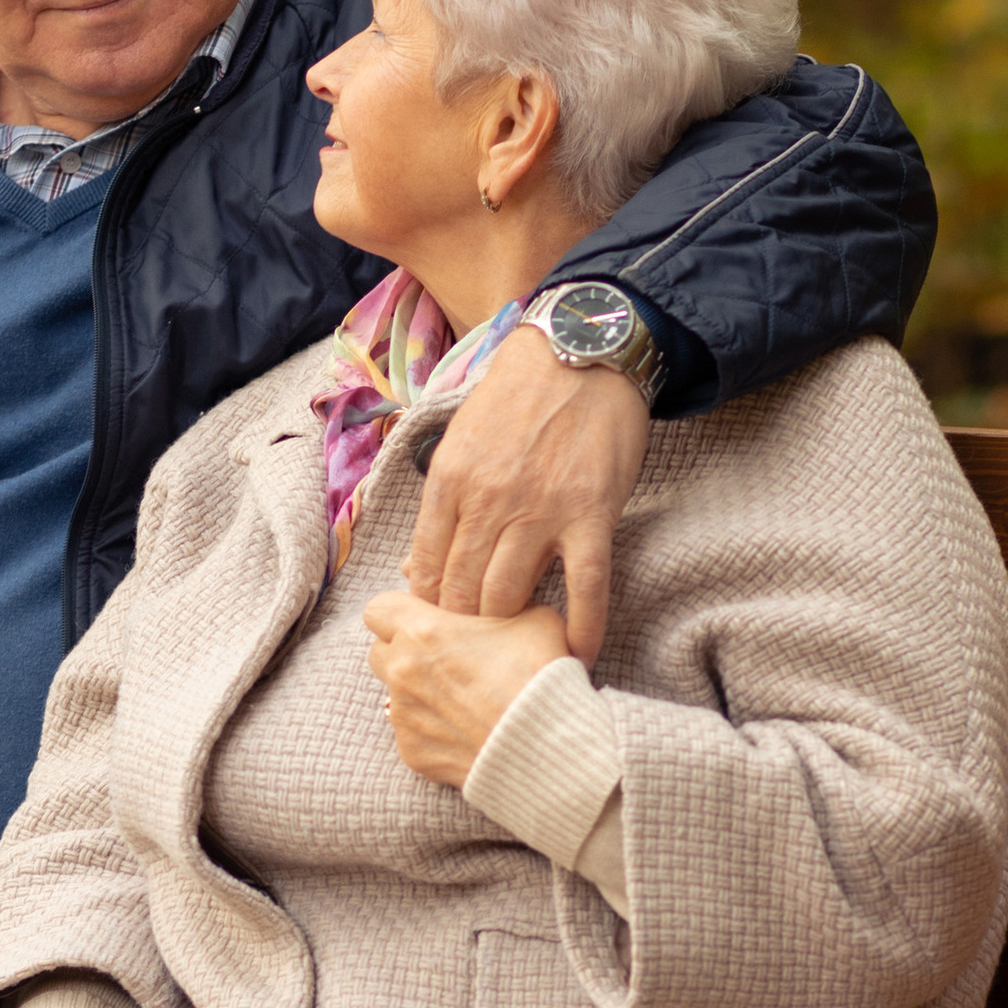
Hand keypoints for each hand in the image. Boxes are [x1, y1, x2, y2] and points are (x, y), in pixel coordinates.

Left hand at [364, 589, 570, 788]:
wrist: (545, 745)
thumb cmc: (539, 676)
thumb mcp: (531, 618)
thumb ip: (498, 604)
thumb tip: (492, 601)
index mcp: (423, 630)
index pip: (378, 608)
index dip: (400, 613)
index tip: (425, 621)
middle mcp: (402, 671)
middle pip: (379, 651)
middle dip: (402, 652)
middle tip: (442, 659)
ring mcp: (403, 715)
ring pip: (393, 694)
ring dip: (417, 692)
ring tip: (460, 699)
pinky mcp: (411, 752)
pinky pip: (410, 733)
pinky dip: (430, 729)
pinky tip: (465, 730)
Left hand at [407, 322, 647, 663]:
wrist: (583, 351)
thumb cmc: (519, 398)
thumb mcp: (461, 442)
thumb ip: (442, 505)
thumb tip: (416, 568)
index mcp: (450, 482)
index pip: (426, 568)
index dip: (431, 607)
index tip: (442, 626)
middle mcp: (488, 502)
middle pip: (462, 593)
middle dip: (465, 629)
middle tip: (477, 649)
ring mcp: (540, 511)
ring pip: (510, 597)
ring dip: (509, 633)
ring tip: (515, 652)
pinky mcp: (591, 516)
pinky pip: (585, 588)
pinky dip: (581, 629)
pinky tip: (577, 656)